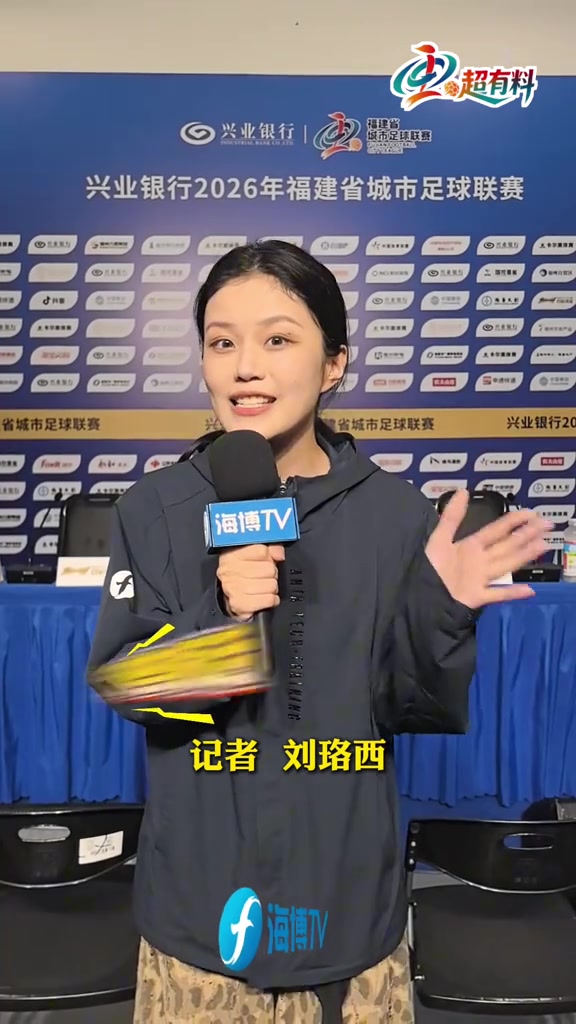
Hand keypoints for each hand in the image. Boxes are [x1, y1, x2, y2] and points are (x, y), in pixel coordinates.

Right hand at [217, 544, 284, 620]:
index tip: (265, 562)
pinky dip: (271, 600)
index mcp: (233, 555)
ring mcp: (234, 589)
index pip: (262, 552)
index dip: (269, 558)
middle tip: (265, 578)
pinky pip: (269, 600)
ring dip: (272, 588)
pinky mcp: (240, 605)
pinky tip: (264, 597)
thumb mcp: (253, 556)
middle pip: (269, 569)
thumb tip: (279, 554)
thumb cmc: (242, 576)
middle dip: (272, 574)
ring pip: (271, 585)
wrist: (227, 598)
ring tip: (264, 588)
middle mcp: (231, 571)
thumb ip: (269, 549)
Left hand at [425, 490, 552, 608]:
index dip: (513, 521)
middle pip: (507, 545)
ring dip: (524, 555)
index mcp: (471, 546)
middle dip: (526, 534)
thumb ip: (451, 517)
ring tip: (543, 546)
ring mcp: (481, 579)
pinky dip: (512, 593)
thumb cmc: (429, 568)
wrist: (418, 596)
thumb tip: (463, 491)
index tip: (531, 513)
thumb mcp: (438, 539)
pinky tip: (529, 590)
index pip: (496, 530)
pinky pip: (497, 594)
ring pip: (507, 564)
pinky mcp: (477, 597)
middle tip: (547, 524)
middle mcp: (480, 561)